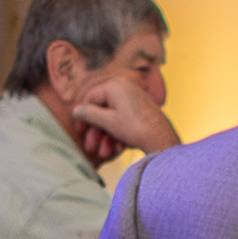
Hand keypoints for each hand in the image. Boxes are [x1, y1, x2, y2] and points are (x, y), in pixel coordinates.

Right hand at [48, 54, 181, 160]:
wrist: (162, 138)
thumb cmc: (136, 128)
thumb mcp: (108, 122)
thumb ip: (88, 114)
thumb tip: (75, 110)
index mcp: (115, 85)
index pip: (90, 98)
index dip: (82, 116)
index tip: (80, 131)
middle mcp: (124, 86)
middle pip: (101, 110)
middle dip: (96, 132)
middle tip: (90, 147)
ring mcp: (133, 96)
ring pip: (112, 117)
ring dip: (106, 136)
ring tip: (105, 153)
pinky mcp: (140, 107)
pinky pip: (123, 118)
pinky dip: (118, 133)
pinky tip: (118, 148)